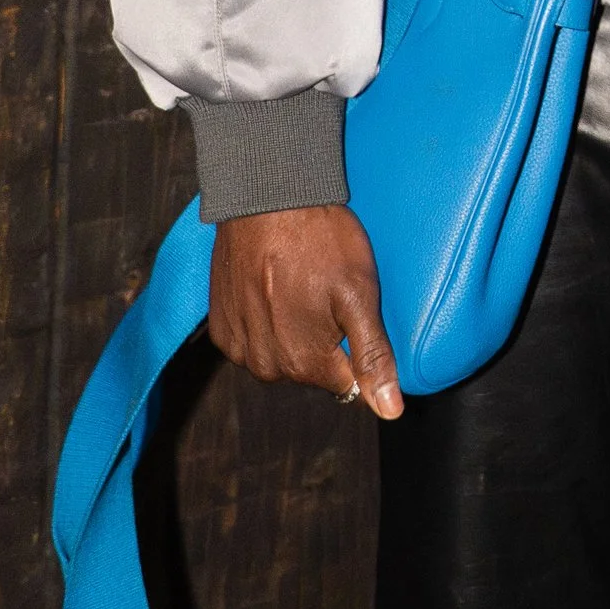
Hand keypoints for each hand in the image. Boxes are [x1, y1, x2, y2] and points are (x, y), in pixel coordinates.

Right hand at [207, 207, 403, 418]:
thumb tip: (389, 410)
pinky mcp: (220, 327)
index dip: (356, 348)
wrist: (263, 198)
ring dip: (293, 331)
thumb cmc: (319, 241)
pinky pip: (252, 340)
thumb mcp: (360, 294)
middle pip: (312, 370)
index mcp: (305, 364)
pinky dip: (263, 321)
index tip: (352, 312)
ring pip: (281, 356)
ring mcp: (238, 347)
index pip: (347, 383)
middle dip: (325, 340)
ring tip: (299, 285)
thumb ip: (373, 356)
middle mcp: (266, 366)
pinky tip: (272, 288)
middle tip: (327, 291)